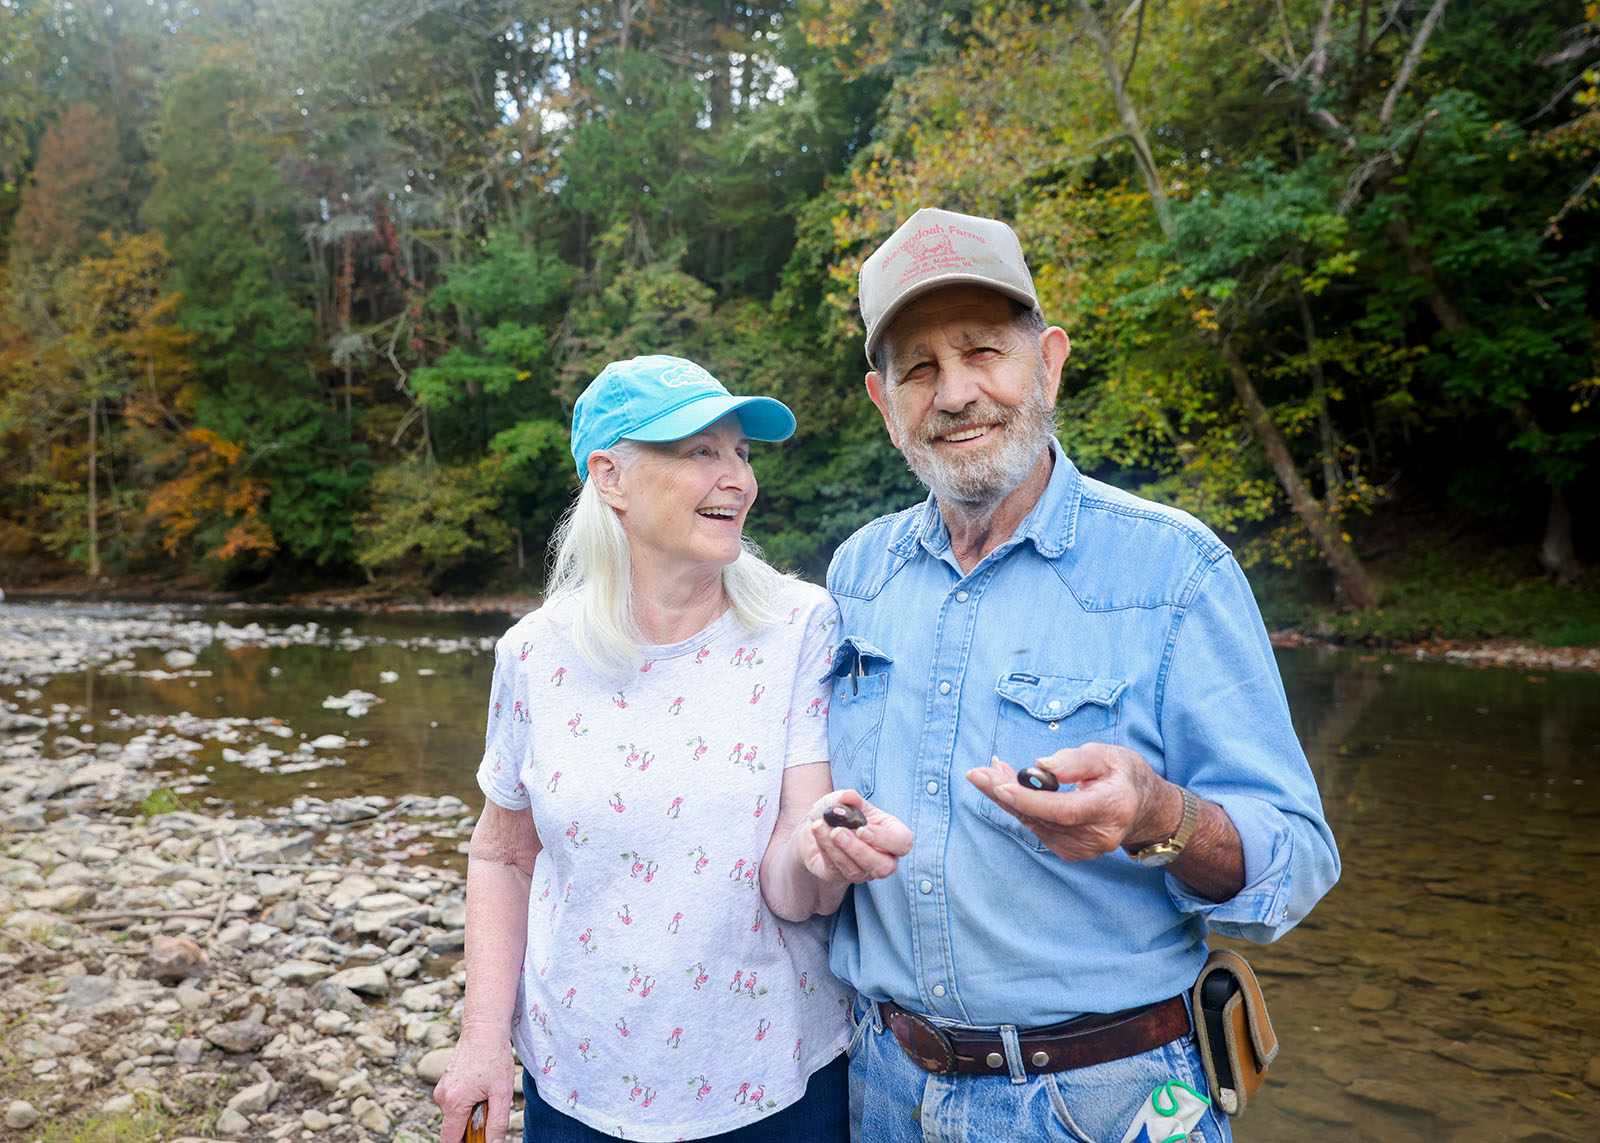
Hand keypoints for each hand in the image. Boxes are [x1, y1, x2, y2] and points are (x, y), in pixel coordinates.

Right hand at [434, 1029, 515, 1142]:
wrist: (484, 1028)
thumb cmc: (494, 1057)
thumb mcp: (502, 1092)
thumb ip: (497, 1123)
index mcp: (453, 1103)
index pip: (450, 1139)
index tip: (478, 1140)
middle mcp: (442, 1097)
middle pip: (453, 1127)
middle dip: (471, 1126)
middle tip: (490, 1110)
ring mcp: (442, 1088)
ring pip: (455, 1114)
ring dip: (470, 1112)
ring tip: (488, 1093)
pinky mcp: (446, 1082)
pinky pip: (455, 1101)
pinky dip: (467, 1101)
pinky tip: (482, 1086)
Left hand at [797, 790, 912, 882]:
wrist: (816, 823)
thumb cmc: (839, 812)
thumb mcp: (843, 799)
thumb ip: (848, 798)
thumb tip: (850, 796)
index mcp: (891, 834)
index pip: (902, 843)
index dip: (886, 839)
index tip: (862, 829)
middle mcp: (881, 856)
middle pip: (884, 867)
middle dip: (859, 850)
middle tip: (838, 831)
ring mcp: (862, 870)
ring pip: (857, 871)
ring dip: (838, 849)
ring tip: (821, 826)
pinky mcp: (839, 876)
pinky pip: (836, 869)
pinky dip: (825, 848)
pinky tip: (818, 831)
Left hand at [966, 743, 1178, 862]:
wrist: (1144, 809)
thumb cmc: (1124, 776)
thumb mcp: (1108, 755)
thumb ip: (1076, 760)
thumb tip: (1041, 767)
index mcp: (1113, 807)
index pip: (1064, 810)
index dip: (1029, 799)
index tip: (998, 784)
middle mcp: (1099, 835)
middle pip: (1042, 817)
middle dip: (1004, 793)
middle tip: (976, 773)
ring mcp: (1085, 849)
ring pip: (1034, 823)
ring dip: (1007, 798)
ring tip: (989, 772)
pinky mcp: (1072, 852)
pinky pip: (1037, 828)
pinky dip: (1020, 807)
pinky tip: (1007, 787)